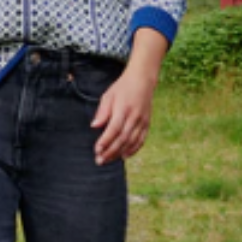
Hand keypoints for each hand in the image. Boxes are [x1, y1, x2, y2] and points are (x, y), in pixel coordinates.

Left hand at [91, 28, 167, 164]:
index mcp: (123, 109)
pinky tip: (124, 156)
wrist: (142, 80)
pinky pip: (141, 140)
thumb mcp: (108, 95)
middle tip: (99, 160)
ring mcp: (142, 121)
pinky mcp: (147, 123)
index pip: (114, 129)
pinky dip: (133, 149)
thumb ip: (102, 112)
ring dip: (119, 152)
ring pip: (131, 141)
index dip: (105, 141)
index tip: (97, 150)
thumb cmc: (122, 88)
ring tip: (108, 160)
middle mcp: (134, 116)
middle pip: (122, 138)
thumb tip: (94, 126)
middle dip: (110, 151)